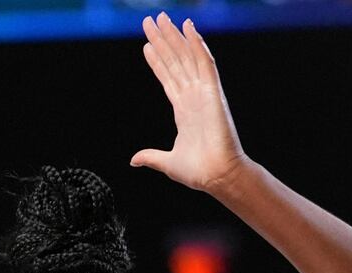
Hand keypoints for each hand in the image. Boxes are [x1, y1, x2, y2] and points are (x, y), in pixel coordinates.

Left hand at [132, 13, 247, 193]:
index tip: (147, 45)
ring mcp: (203, 92)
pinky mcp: (213, 92)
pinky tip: (188, 27)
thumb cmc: (199, 172)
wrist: (217, 176)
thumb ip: (152, 157)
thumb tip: (134, 159)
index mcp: (183, 111)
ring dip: (174, 37)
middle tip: (150, 21)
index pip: (168, 78)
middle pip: (175, 62)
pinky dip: (197, 44)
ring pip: (186, 57)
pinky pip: (205, 62)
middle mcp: (192, 97)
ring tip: (162, 18)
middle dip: (162, 41)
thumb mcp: (168, 162)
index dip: (157, 61)